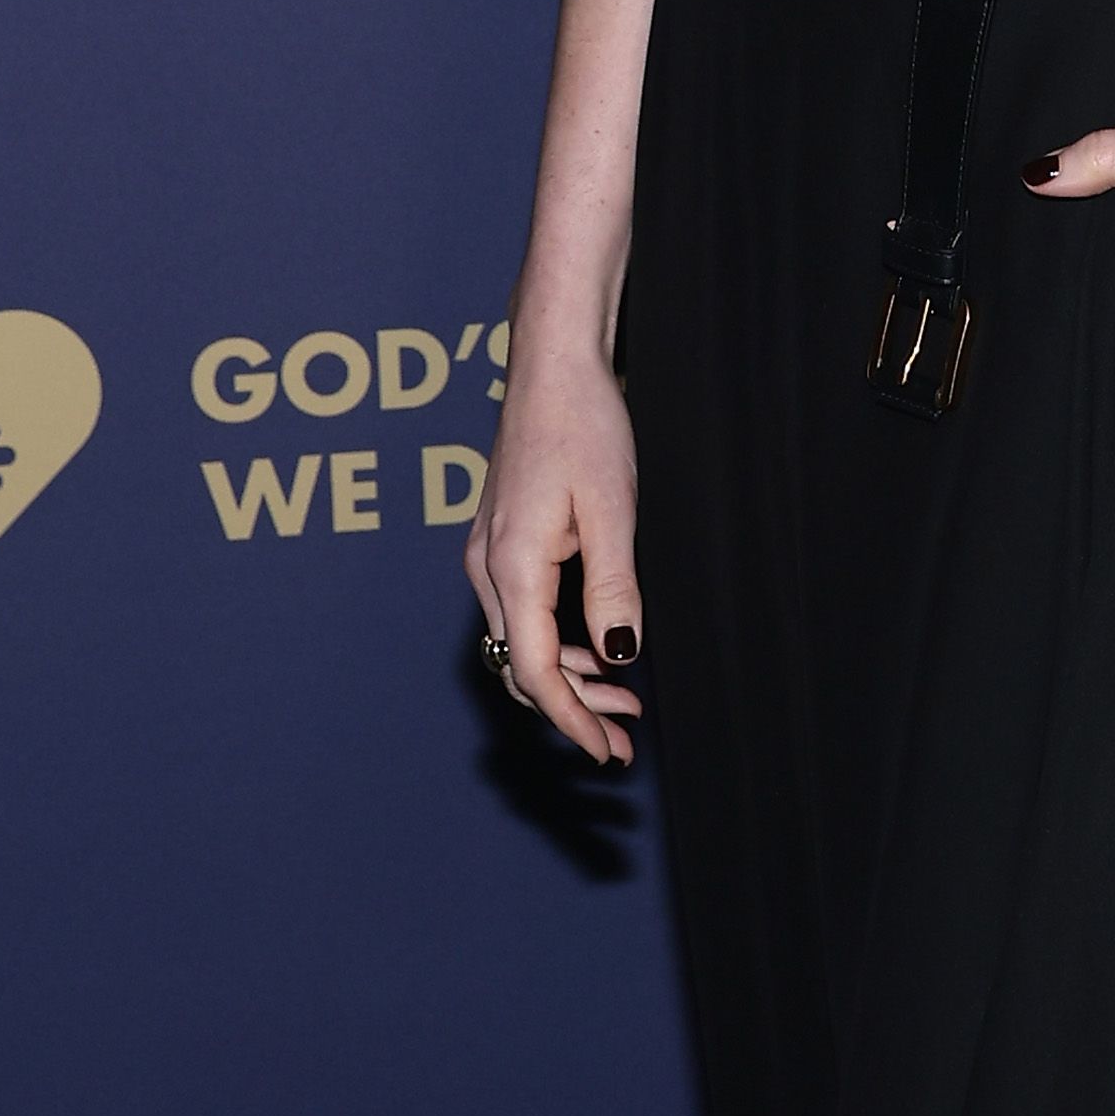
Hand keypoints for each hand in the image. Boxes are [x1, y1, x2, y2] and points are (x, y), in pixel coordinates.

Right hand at [471, 322, 644, 766]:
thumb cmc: (584, 424)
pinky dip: (559, 643)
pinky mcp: (501, 541)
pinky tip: (599, 648)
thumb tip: (619, 655)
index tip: (608, 750)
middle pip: (523, 666)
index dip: (572, 719)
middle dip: (574, 708)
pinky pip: (523, 613)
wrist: (553, 364)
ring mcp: (489, 554)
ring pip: (522, 643)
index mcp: (512, 565)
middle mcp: (488, 566)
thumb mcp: (613, 509)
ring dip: (570, 677)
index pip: (536, 670)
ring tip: (624, 700)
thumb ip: (613, 587)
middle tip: (626, 737)